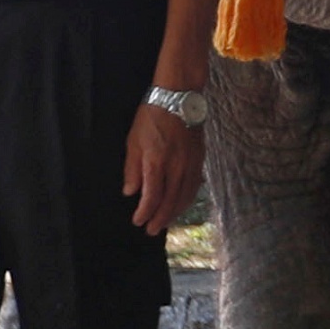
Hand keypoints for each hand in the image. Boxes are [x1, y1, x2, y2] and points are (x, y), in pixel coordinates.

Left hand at [124, 100, 204, 237]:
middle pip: (170, 201)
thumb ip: (132, 169)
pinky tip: (181, 204)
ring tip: (165, 222)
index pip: (152, 196)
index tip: (138, 221)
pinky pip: (194, 185)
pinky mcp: (199, 159)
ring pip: (184, 196)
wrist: (179, 97)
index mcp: (156, 162)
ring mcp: (190, 163)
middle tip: (151, 231)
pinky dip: (187, 199)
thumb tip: (131, 192)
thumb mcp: (133, 140)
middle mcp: (176, 166)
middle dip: (160, 219)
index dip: (145, 212)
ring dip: (175, 212)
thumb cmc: (152, 116)